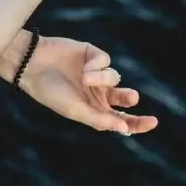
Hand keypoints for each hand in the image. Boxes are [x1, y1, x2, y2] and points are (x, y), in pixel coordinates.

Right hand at [18, 36, 157, 134]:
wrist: (32, 65)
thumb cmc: (50, 91)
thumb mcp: (75, 110)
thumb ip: (100, 119)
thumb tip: (124, 129)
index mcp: (92, 110)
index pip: (120, 119)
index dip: (137, 123)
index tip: (152, 122)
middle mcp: (96, 93)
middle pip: (124, 98)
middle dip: (129, 98)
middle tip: (131, 97)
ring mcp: (95, 74)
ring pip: (115, 77)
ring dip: (103, 78)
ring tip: (84, 77)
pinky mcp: (93, 55)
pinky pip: (106, 61)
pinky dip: (97, 65)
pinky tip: (84, 66)